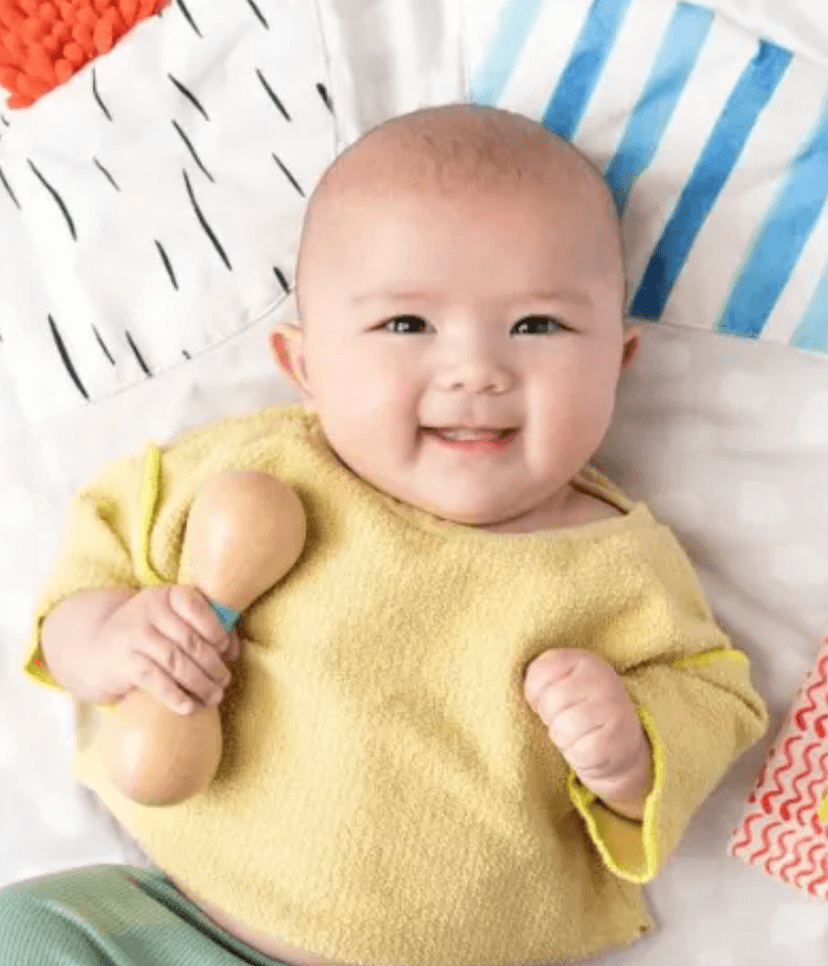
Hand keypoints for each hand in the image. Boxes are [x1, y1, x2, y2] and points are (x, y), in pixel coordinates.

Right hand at [93, 585, 240, 714]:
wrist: (94, 646)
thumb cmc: (148, 633)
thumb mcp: (173, 620)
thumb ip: (206, 627)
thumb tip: (234, 650)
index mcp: (166, 595)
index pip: (197, 606)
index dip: (216, 629)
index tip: (226, 650)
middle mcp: (148, 610)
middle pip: (190, 640)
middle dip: (213, 665)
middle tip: (225, 681)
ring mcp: (134, 636)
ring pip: (176, 662)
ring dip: (200, 684)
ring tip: (214, 696)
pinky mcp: (123, 663)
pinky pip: (156, 680)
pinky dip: (176, 696)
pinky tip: (190, 707)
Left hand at [523, 648, 651, 815]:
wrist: (620, 748)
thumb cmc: (578, 711)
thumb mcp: (562, 683)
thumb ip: (540, 676)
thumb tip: (508, 686)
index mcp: (584, 660)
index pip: (539, 672)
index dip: (534, 693)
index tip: (547, 700)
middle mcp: (603, 679)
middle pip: (549, 701)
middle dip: (549, 717)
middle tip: (566, 719)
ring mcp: (613, 709)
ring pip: (560, 727)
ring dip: (561, 737)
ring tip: (577, 733)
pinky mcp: (615, 741)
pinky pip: (576, 751)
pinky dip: (576, 755)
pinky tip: (587, 747)